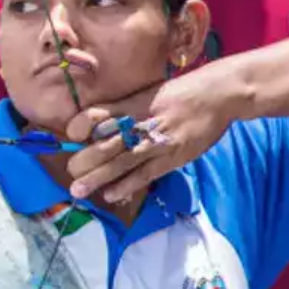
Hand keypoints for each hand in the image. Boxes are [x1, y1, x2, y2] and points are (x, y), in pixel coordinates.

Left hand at [64, 73, 238, 204]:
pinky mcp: (171, 157)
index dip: (81, 125)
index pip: (98, 114)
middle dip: (84, 160)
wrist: (218, 95)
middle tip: (70, 172)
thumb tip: (99, 125)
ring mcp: (156, 142)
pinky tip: (111, 195)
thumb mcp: (148, 93)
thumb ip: (125, 109)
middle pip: (105, 143)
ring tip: (78, 190)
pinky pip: (144, 175)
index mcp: (131, 104)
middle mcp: (140, 122)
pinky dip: (127, 186)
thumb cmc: (181, 93)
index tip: (72, 135)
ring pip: (120, 162)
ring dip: (97, 178)